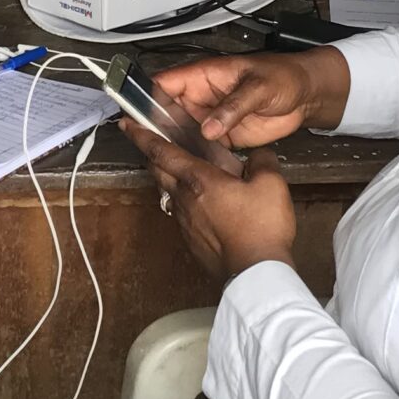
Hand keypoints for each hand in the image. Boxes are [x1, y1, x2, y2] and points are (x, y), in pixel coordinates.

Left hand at [128, 129, 297, 280]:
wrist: (255, 274)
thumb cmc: (261, 228)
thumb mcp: (271, 184)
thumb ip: (262, 161)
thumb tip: (258, 155)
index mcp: (199, 180)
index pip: (162, 151)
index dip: (142, 135)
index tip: (127, 124)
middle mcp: (184, 199)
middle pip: (157, 171)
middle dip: (152, 154)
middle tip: (154, 143)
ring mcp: (185, 222)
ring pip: (168, 193)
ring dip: (169, 178)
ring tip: (183, 172)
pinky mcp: (191, 241)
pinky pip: (180, 213)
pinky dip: (184, 201)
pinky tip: (202, 203)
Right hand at [153, 45, 349, 146]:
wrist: (305, 95)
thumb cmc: (284, 77)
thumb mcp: (259, 87)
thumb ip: (233, 107)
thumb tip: (209, 128)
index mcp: (205, 76)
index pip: (165, 83)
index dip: (147, 98)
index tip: (138, 116)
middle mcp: (202, 97)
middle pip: (166, 111)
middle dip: (155, 127)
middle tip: (148, 146)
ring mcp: (210, 118)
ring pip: (179, 131)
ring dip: (172, 144)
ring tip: (161, 161)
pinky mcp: (222, 136)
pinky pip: (200, 147)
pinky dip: (192, 156)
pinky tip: (186, 168)